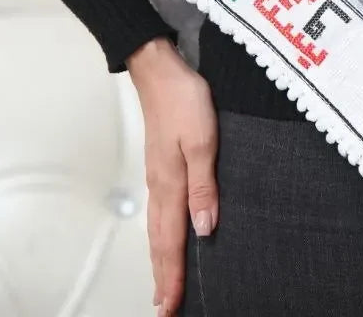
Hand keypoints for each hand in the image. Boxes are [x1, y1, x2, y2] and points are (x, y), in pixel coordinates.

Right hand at [127, 37, 219, 316]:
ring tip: (162, 283)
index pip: (171, 241)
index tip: (170, 307)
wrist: (160, 68)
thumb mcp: (202, 140)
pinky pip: (160, 210)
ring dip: (160, 258)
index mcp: (170, 184)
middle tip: (164, 309)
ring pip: (157, 227)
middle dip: (162, 276)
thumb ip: (204, 186)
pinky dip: (161, 233)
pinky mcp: (161, 163)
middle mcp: (160, 184)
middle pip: (159, 241)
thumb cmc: (183, 99)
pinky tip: (167, 234)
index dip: (172, 276)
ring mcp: (158, 174)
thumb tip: (204, 228)